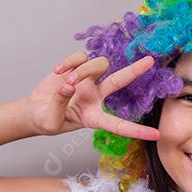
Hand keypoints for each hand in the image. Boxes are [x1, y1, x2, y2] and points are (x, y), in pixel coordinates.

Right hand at [26, 50, 160, 140]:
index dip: (137, 131)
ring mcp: (88, 81)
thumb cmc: (46, 120)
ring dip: (84, 70)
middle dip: (135, 71)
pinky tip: (58, 71)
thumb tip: (68, 85)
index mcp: (94, 118)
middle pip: (119, 81)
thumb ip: (60, 104)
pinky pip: (81, 56)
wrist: (34, 110)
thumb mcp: (51, 121)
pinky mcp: (77, 67)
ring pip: (98, 65)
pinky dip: (70, 61)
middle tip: (149, 61)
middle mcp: (96, 97)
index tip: (157, 134)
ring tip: (67, 81)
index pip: (119, 125)